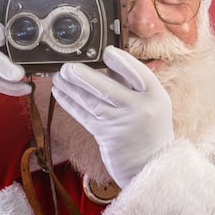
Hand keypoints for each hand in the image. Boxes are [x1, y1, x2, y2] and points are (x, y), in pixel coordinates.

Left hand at [51, 46, 174, 187]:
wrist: (152, 163)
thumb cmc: (150, 127)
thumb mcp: (151, 102)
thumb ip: (131, 83)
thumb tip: (107, 60)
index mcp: (156, 96)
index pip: (139, 74)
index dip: (122, 61)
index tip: (106, 51)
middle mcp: (140, 109)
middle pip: (109, 89)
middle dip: (84, 76)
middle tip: (67, 66)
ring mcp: (122, 124)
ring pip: (92, 102)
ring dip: (72, 88)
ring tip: (58, 76)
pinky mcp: (106, 136)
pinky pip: (84, 116)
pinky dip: (70, 103)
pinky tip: (59, 93)